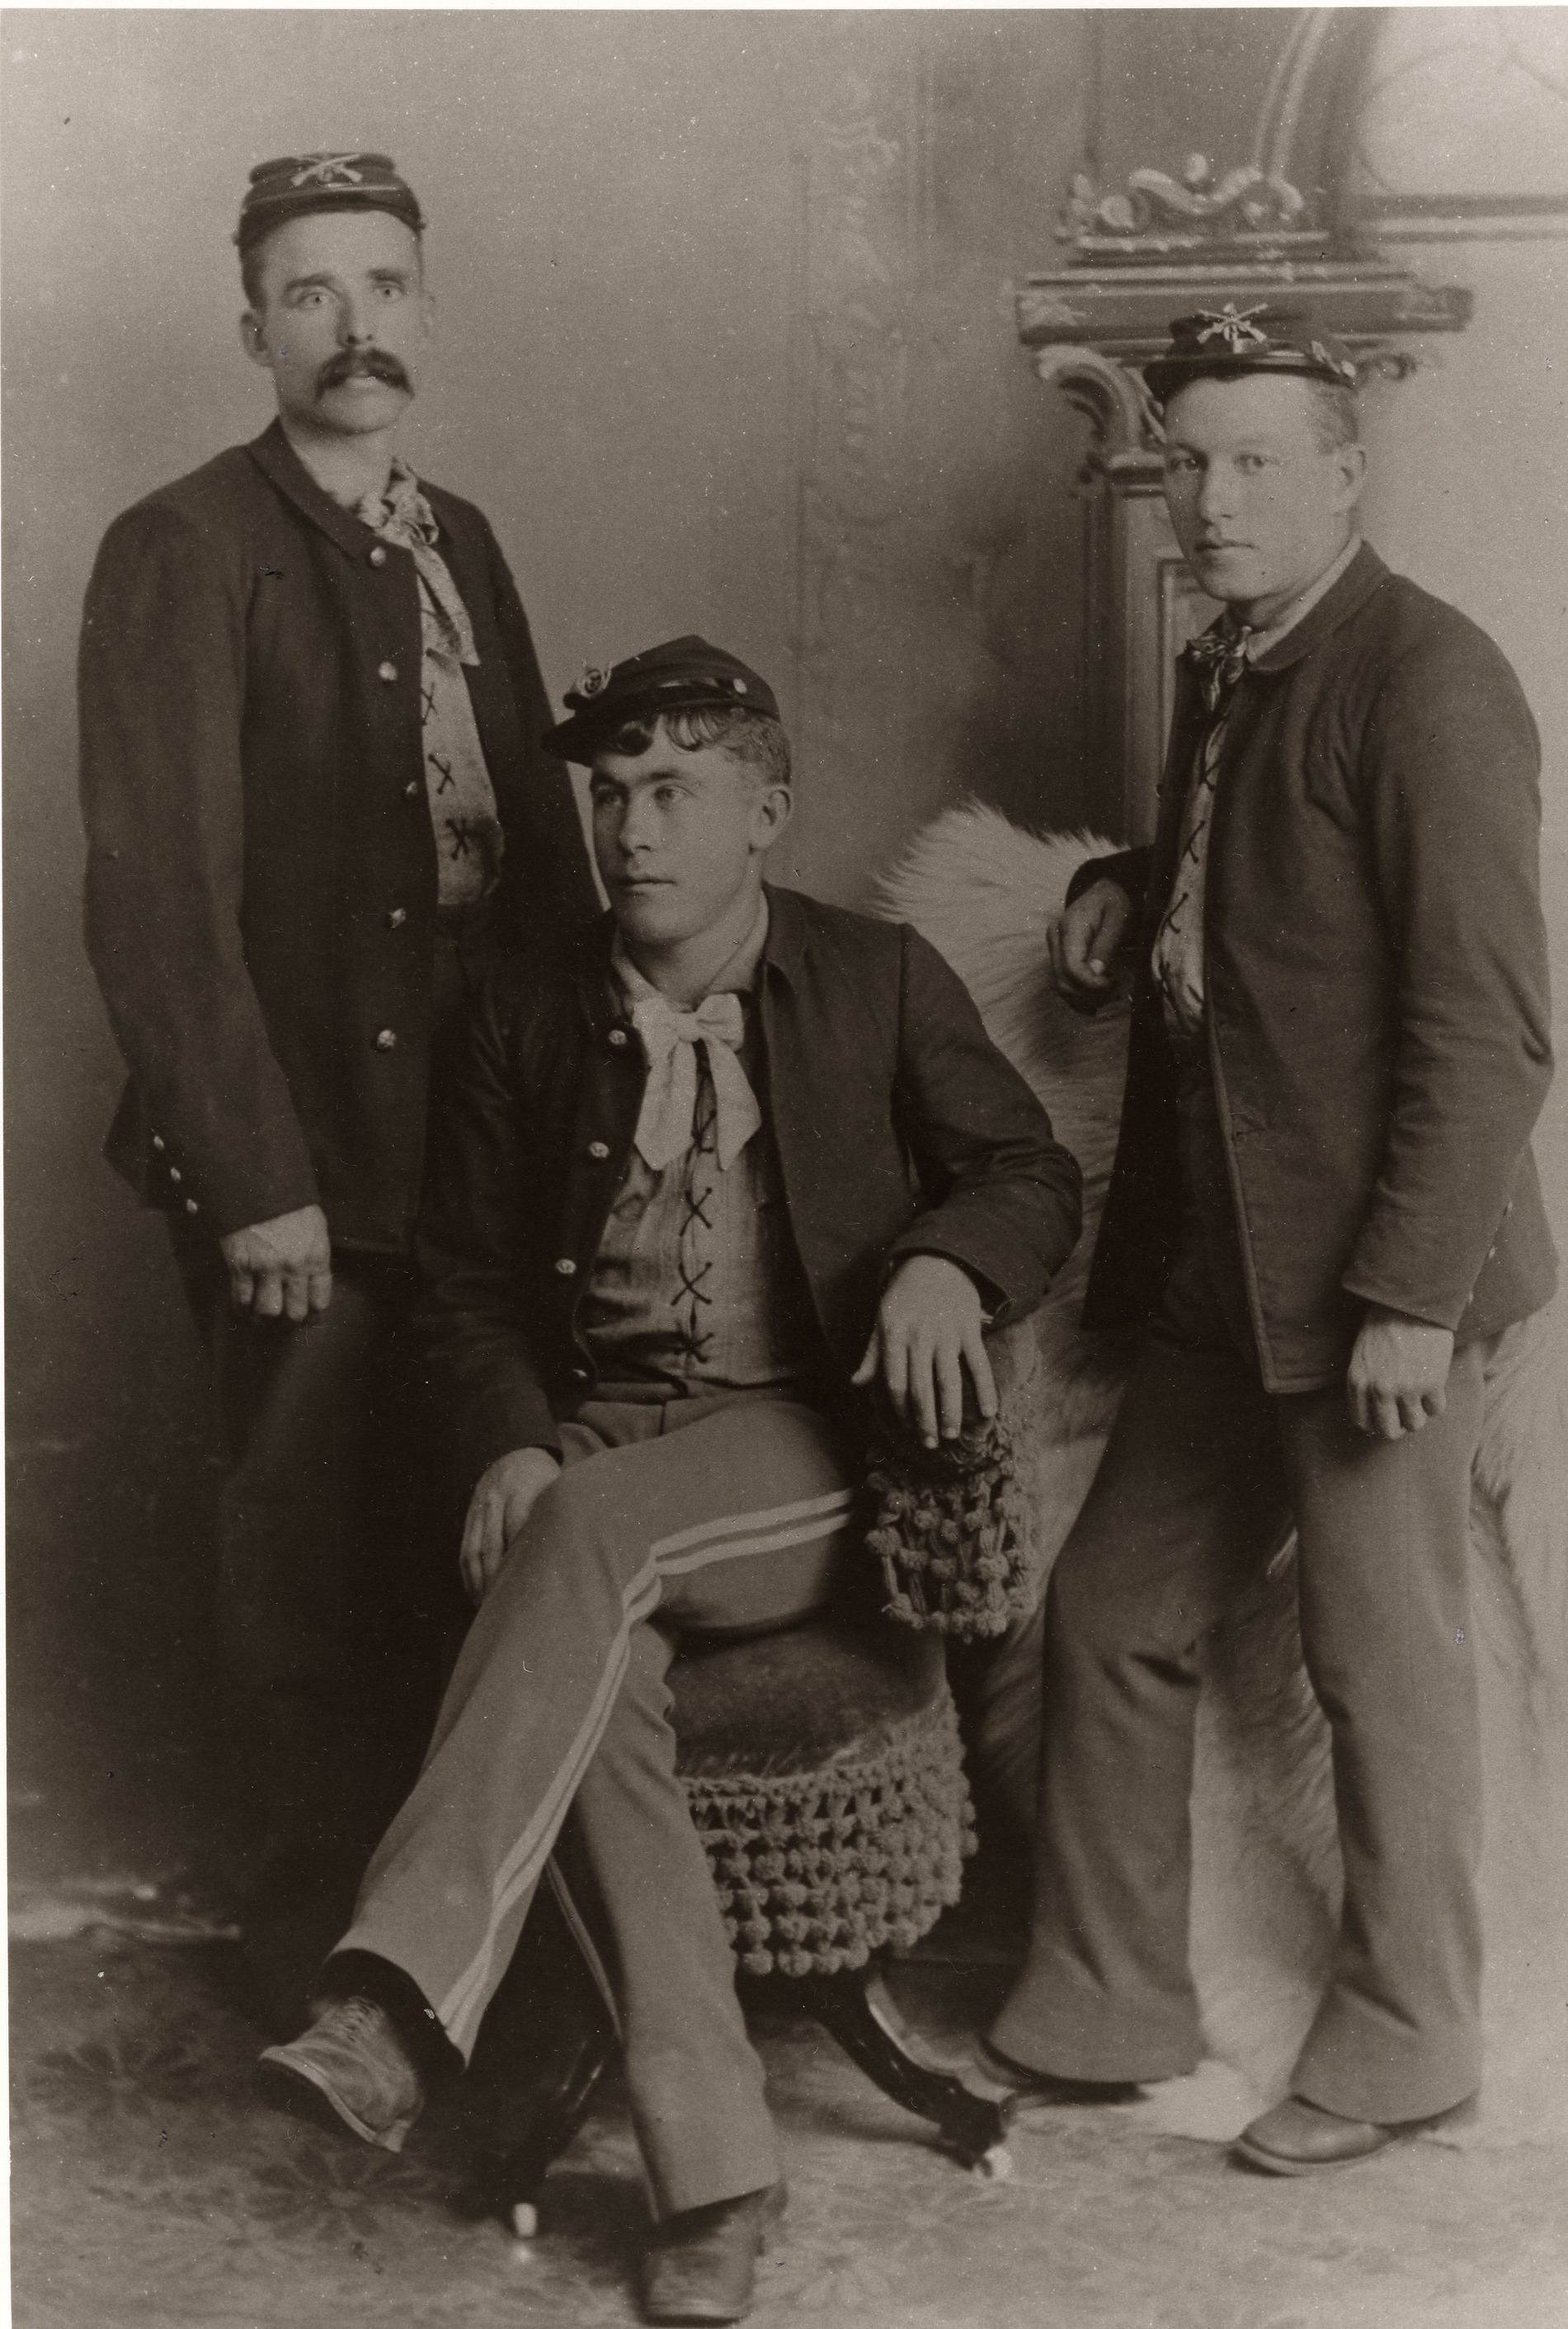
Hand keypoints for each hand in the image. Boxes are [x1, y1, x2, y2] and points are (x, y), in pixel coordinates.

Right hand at [219, 1204, 332, 1320]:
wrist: (257, 1184)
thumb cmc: (289, 1203)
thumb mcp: (315, 1226)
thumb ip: (315, 1255)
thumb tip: (312, 1280)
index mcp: (316, 1257)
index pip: (320, 1300)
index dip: (312, 1311)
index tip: (306, 1313)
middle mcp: (294, 1267)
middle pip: (295, 1312)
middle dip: (289, 1320)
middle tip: (282, 1320)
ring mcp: (266, 1268)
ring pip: (268, 1312)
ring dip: (264, 1319)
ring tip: (260, 1319)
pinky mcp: (241, 1266)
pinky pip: (241, 1298)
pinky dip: (241, 1307)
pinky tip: (242, 1307)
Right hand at [460, 1446, 561, 1602]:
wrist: (513, 1455)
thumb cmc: (544, 1480)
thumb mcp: (555, 1489)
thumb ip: (561, 1516)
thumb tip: (580, 1551)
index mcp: (521, 1492)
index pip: (518, 1529)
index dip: (519, 1560)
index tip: (528, 1588)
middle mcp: (495, 1501)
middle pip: (492, 1547)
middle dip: (497, 1581)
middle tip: (509, 1609)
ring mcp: (478, 1511)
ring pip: (474, 1553)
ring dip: (480, 1584)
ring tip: (490, 1610)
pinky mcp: (468, 1519)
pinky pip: (465, 1552)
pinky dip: (469, 1577)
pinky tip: (478, 1596)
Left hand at [852, 1254, 997, 1450]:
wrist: (937, 1261)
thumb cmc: (905, 1295)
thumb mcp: (882, 1319)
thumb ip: (872, 1353)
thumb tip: (856, 1383)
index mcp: (894, 1335)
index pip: (895, 1382)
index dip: (899, 1409)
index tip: (905, 1428)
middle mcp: (919, 1336)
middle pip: (921, 1388)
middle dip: (924, 1420)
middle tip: (929, 1444)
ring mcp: (946, 1332)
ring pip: (948, 1380)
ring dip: (950, 1412)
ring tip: (950, 1435)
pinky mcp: (969, 1328)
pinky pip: (979, 1363)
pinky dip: (986, 1388)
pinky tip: (989, 1411)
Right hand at [1048, 878, 1133, 1013]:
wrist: (1106, 892)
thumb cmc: (1115, 902)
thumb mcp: (1118, 919)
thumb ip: (1106, 945)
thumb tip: (1095, 973)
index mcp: (1069, 927)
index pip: (1072, 967)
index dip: (1091, 983)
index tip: (1113, 984)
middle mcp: (1055, 938)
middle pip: (1063, 980)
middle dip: (1090, 994)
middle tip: (1116, 992)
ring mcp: (1054, 947)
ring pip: (1061, 986)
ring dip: (1085, 998)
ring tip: (1110, 995)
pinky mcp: (1058, 955)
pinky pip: (1063, 983)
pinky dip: (1078, 997)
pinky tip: (1094, 1004)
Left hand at [1346, 1305, 1455, 1439]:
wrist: (1409, 1304)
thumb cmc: (1384, 1324)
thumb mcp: (1361, 1354)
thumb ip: (1364, 1382)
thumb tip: (1373, 1409)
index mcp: (1358, 1382)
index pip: (1362, 1422)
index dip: (1376, 1423)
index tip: (1386, 1416)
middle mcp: (1379, 1390)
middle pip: (1389, 1431)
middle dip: (1399, 1427)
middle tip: (1406, 1415)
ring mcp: (1405, 1389)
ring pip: (1415, 1425)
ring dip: (1420, 1414)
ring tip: (1421, 1397)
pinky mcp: (1430, 1384)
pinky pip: (1436, 1410)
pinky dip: (1437, 1401)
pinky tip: (1434, 1385)